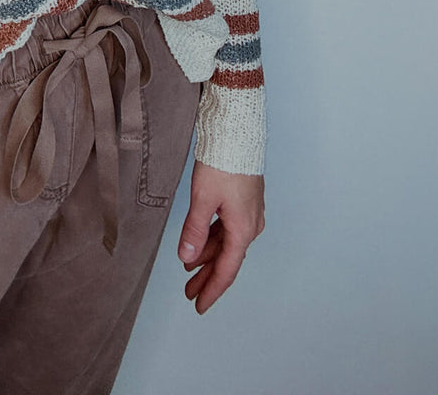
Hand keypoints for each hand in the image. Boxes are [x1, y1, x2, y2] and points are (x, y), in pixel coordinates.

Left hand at [177, 161, 264, 313]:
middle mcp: (250, 226)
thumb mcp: (203, 198)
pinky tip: (200, 244)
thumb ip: (195, 230)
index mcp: (242, 230)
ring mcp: (248, 214)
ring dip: (208, 258)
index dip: (211, 290)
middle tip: (190, 293)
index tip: (199, 305)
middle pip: (227, 260)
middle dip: (207, 278)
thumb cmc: (224, 162)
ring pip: (226, 244)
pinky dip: (212, 240)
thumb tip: (188, 258)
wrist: (238, 133)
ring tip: (189, 271)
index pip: (226, 270)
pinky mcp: (243, 202)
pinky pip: (227, 229)